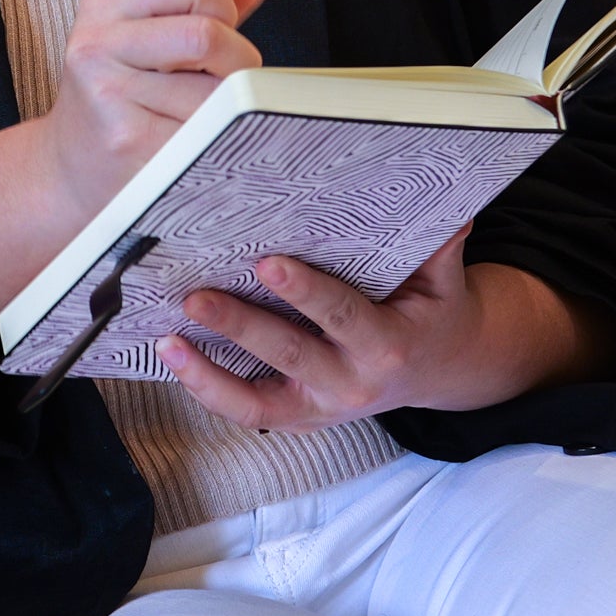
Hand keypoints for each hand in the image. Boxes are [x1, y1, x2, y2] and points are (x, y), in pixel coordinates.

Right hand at [34, 0, 288, 221]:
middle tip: (212, 82)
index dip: (221, 8)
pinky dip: (213, 143)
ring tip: (192, 117)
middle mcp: (97, 44)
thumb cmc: (129, 93)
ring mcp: (107, 95)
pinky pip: (206, 134)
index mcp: (105, 4)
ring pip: (214, 92)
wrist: (73, 168)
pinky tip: (185, 144)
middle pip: (207, 35)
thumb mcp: (163, 30)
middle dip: (234, 62)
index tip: (205, 38)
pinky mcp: (127, 142)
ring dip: (224, 110)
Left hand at [155, 227, 615, 429]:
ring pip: (257, 399)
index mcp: (387, 344)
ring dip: (208, 371)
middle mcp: (351, 382)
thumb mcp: (445, 280)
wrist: (442, 370)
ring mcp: (319, 404)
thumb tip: (447, 199)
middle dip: (242, 325)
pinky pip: (246, 410)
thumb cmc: (432, 311)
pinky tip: (173, 354)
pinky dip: (207, 387)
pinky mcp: (296, 415)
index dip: (305, 293)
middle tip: (198, 295)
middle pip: (289, 354)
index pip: (342, 315)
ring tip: (169, 337)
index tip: (268, 263)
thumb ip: (440, 244)